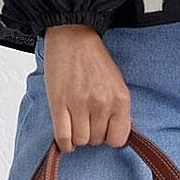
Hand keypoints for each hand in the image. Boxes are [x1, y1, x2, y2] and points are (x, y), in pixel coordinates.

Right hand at [42, 24, 131, 151]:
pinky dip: (64, 142)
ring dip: (77, 136)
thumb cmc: (94, 59)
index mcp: (120, 98)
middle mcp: (102, 103)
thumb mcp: (116, 83)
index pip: (118, 139)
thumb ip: (117, 109)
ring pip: (80, 141)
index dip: (109, 137)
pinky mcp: (59, 103)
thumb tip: (114, 134)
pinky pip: (63, 137)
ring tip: (76, 123)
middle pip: (96, 140)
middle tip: (87, 120)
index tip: (104, 130)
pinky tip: (65, 134)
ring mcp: (79, 104)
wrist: (73, 38)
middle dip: (92, 134)